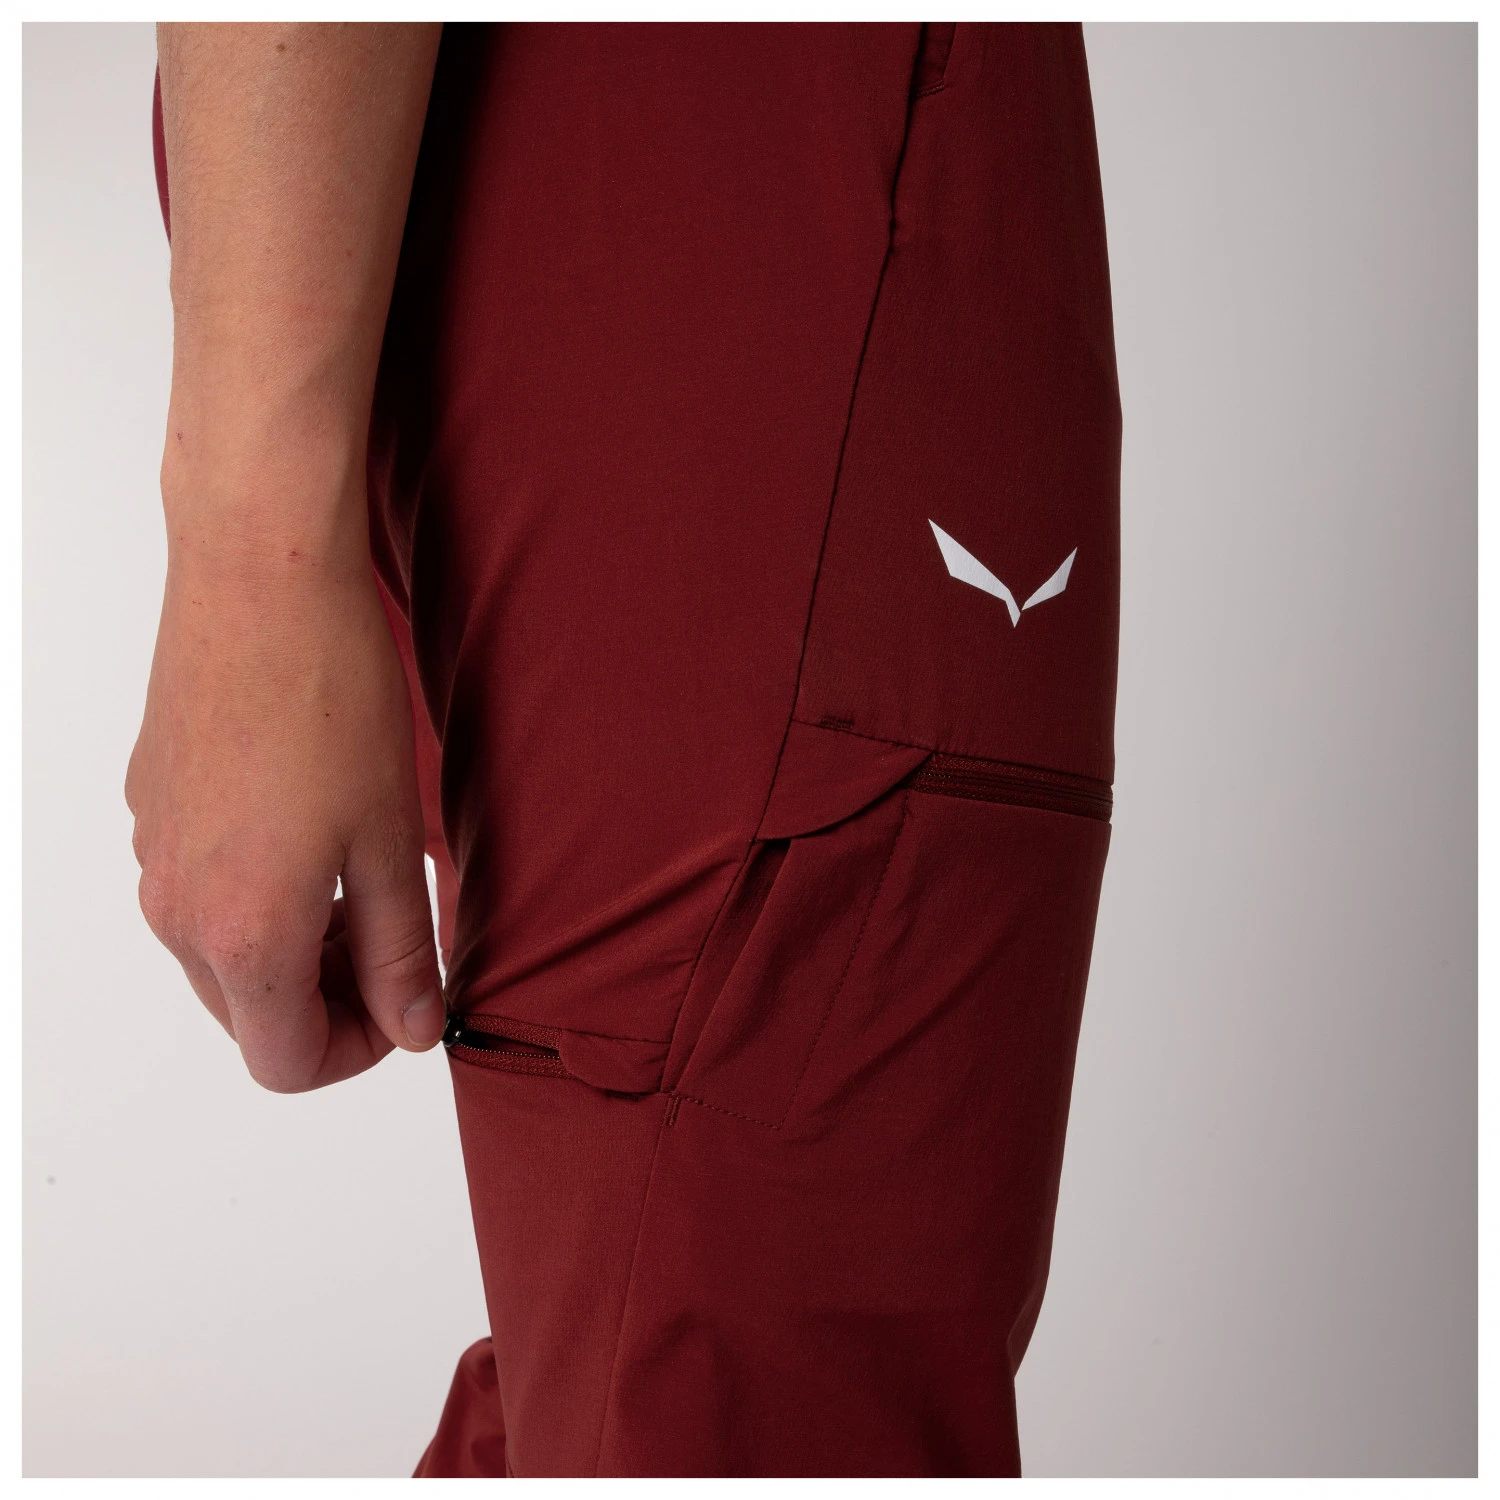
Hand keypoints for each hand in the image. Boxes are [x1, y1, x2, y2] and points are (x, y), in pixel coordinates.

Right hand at [125, 536, 443, 1091]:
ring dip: (295, 946)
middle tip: (398, 939)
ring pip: (223, 955)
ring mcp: (153, 855)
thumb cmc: (331, 696)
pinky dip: (258, 892)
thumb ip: (401, 950)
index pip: (287, 1061)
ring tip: (363, 876)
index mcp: (241, 931)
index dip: (359, 1050)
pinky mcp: (150, 809)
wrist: (258, 579)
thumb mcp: (392, 839)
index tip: (406, 1003)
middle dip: (330, 999)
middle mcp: (177, 908)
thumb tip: (413, 1026)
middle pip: (250, 1014)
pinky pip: (201, 890)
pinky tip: (311, 826)